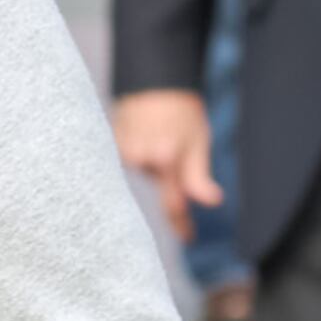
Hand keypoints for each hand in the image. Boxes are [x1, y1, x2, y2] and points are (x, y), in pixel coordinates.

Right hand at [112, 88, 220, 241]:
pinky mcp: (108, 144)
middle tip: (174, 145)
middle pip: (157, 184)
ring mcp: (119, 151)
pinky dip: (139, 153)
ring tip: (159, 134)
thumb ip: (198, 177)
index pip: (172, 203)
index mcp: (163, 158)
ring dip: (153, 162)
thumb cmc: (182, 112)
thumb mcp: (198, 143)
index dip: (181, 223)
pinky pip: (129, 160)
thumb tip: (212, 201)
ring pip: (143, 171)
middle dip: (168, 175)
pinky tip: (143, 133)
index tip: (188, 238)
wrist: (155, 82)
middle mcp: (138, 157)